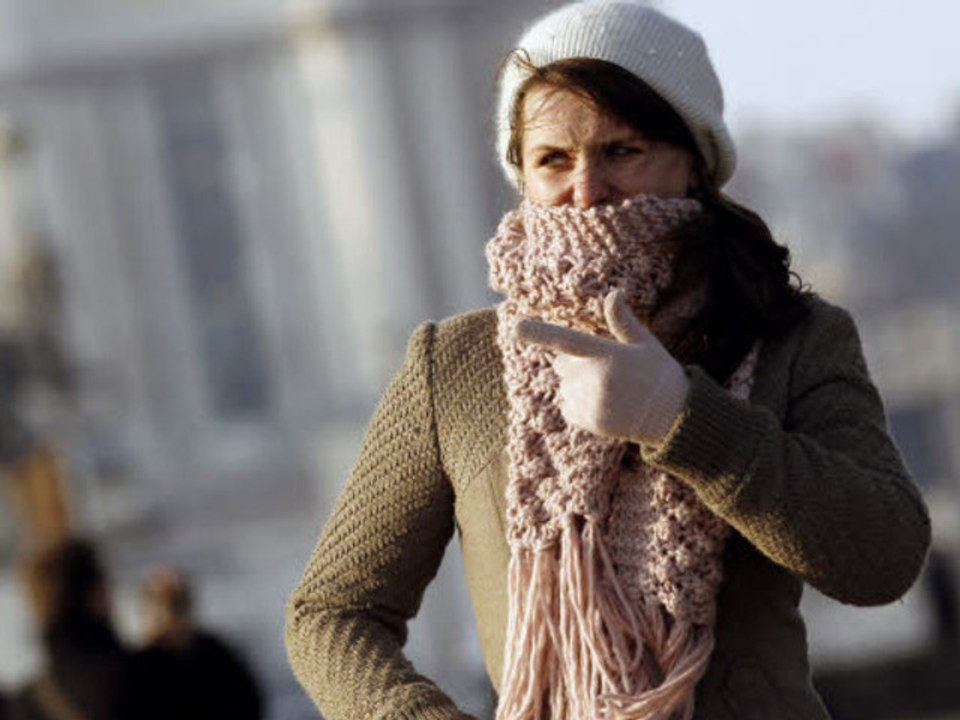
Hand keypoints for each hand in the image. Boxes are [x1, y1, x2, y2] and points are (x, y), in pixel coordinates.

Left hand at [516, 290, 689, 444]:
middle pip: (562, 364)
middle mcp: (594, 379)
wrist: (672, 416)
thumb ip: (622, 321)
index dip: (539, 334)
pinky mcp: (588, 422)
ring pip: (564, 386)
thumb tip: (613, 294)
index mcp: (607, 355)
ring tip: (609, 390)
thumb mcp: (644, 343)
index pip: (566, 340)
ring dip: (577, 385)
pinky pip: (567, 407)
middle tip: (606, 369)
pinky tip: (603, 404)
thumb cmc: (658, 373)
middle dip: (576, 363)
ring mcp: (590, 402)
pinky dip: (578, 404)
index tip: (515, 327)